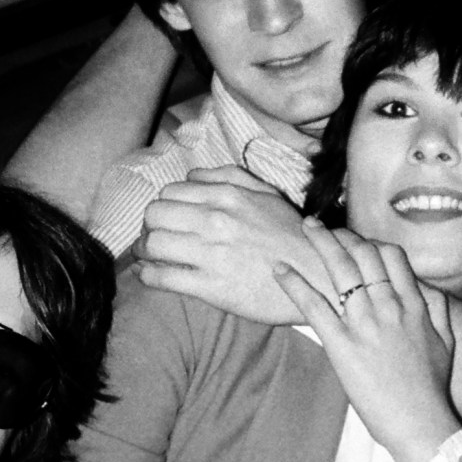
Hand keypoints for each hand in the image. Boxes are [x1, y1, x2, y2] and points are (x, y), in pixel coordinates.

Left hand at [134, 164, 330, 324]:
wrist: (317, 275)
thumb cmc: (291, 235)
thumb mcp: (266, 194)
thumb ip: (228, 177)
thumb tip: (191, 175)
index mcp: (226, 195)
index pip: (169, 193)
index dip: (162, 207)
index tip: (165, 220)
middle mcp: (215, 220)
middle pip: (154, 216)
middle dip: (149, 227)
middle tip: (153, 238)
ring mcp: (211, 253)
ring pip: (153, 244)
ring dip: (144, 251)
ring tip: (149, 257)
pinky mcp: (211, 286)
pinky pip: (162, 277)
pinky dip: (149, 276)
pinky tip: (151, 275)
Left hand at [273, 219, 461, 461]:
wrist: (421, 422)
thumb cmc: (433, 388)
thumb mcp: (445, 343)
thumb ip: (438, 311)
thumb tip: (429, 291)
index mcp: (413, 305)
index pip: (391, 257)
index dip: (370, 241)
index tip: (354, 239)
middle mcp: (389, 306)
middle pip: (364, 254)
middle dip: (341, 234)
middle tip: (322, 226)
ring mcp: (364, 323)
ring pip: (340, 270)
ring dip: (320, 244)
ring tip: (306, 229)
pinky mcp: (342, 345)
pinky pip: (314, 306)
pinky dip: (294, 284)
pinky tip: (279, 269)